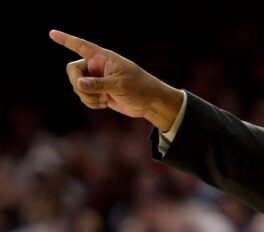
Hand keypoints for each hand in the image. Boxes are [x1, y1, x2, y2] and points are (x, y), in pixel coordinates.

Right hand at [49, 29, 182, 131]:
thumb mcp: (120, 85)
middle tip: (88, 92)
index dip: (66, 39)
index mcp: (103, 58)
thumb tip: (78, 84)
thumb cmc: (140, 88)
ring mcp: (97, 80)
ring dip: (86, 96)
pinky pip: (84, 97)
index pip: (81, 46)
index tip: (51, 33)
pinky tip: (103, 104)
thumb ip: (99, 84)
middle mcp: (97, 67)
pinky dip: (90, 102)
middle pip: (73, 70)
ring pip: (77, 86)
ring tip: (102, 101)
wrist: (150, 103)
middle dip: (77, 83)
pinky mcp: (99, 93)